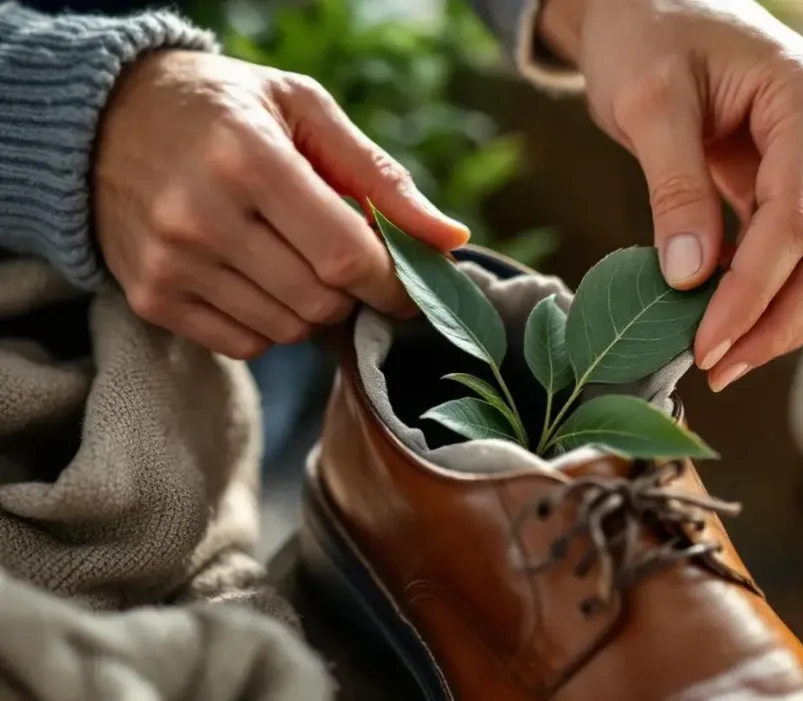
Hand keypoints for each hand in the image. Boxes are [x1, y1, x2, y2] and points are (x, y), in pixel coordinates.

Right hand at [94, 51, 467, 358]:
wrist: (105, 119)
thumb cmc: (225, 109)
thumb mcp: (305, 110)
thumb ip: (380, 176)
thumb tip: (450, 239)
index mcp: (248, 159)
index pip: (345, 255)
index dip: (393, 282)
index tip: (408, 285)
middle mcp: (201, 217)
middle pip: (321, 302)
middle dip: (351, 291)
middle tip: (344, 260)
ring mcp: (170, 264)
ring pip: (287, 331)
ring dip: (311, 308)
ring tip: (292, 259)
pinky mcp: (151, 298)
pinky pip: (244, 345)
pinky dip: (268, 323)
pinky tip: (255, 278)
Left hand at [540, 0, 802, 390]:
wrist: (662, 7)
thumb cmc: (652, 38)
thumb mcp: (649, 105)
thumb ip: (674, 190)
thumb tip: (691, 279)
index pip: (794, 223)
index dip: (749, 296)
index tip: (704, 345)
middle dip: (779, 324)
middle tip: (717, 366)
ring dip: (796, 321)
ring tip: (731, 356)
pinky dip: (797, 296)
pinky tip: (747, 321)